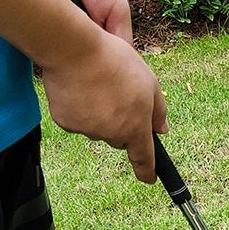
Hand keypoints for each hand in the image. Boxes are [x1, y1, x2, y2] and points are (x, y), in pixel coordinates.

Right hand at [41, 29, 167, 182]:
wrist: (74, 50)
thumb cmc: (116, 62)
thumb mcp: (150, 83)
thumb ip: (159, 111)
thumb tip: (162, 131)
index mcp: (136, 128)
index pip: (144, 157)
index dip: (147, 171)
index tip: (149, 179)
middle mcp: (112, 134)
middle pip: (119, 138)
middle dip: (121, 125)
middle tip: (116, 95)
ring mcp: (88, 130)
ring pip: (98, 129)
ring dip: (99, 115)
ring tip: (97, 86)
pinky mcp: (67, 123)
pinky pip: (77, 121)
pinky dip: (79, 109)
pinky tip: (79, 88)